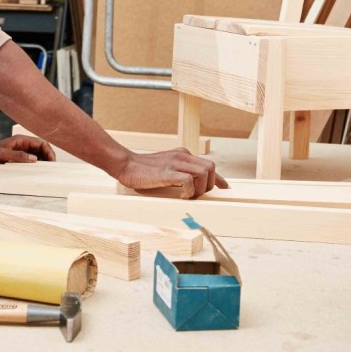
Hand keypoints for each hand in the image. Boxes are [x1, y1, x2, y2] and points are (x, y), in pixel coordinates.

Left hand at [0, 135, 55, 169]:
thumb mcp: (1, 155)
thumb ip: (18, 156)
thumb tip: (34, 159)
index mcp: (21, 140)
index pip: (41, 143)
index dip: (49, 152)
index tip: (52, 162)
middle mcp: (23, 145)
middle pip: (42, 149)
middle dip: (48, 157)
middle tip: (52, 169)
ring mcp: (20, 151)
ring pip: (38, 155)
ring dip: (43, 162)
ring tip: (46, 172)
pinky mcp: (17, 158)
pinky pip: (30, 161)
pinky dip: (36, 166)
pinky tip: (36, 173)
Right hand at [113, 149, 227, 198]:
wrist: (126, 165)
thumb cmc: (144, 170)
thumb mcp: (166, 167)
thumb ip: (179, 172)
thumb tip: (192, 187)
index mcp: (183, 154)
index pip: (208, 165)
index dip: (218, 179)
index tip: (224, 189)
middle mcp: (182, 156)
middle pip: (210, 167)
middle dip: (209, 185)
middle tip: (197, 196)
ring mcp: (175, 163)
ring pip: (203, 173)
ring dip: (199, 189)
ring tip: (188, 196)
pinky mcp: (167, 172)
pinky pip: (188, 180)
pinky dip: (189, 191)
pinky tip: (180, 196)